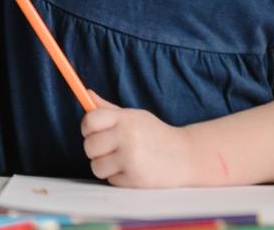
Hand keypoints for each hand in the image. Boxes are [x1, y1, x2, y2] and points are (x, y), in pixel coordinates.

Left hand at [80, 92, 198, 186]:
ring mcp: (131, 159)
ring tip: (123, 160)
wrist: (186, 157)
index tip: (93, 132)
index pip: (90, 120)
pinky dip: (119, 178)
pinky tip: (134, 170)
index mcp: (126, 119)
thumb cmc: (156, 135)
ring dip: (106, 166)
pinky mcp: (135, 179)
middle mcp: (127, 137)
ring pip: (96, 166)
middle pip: (89, 146)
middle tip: (111, 149)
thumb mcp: (135, 117)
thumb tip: (87, 93)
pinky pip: (111, 180)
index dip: (87, 128)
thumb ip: (109, 109)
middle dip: (96, 150)